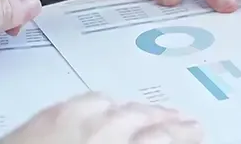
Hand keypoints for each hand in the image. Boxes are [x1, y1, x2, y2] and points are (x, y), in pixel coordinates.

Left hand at [0, 92, 202, 143]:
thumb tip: (158, 143)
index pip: (159, 142)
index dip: (183, 137)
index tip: (199, 134)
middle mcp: (95, 136)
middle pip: (142, 121)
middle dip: (170, 122)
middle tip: (190, 123)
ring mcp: (66, 124)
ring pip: (116, 108)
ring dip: (142, 110)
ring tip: (159, 113)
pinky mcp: (40, 119)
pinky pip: (82, 102)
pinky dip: (104, 102)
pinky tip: (110, 103)